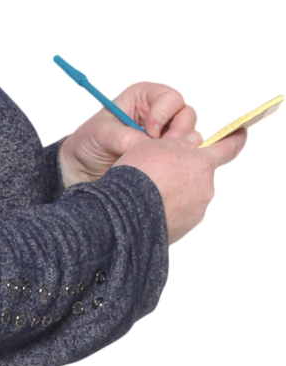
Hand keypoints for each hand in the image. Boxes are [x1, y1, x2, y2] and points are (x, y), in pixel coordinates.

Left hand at [59, 81, 199, 186]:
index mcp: (144, 97)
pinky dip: (178, 164)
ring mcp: (166, 135)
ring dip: (178, 150)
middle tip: (160, 151)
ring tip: (157, 163)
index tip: (149, 132)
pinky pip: (186, 157)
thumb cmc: (89, 143)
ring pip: (191, 137)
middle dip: (177, 134)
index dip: (163, 115)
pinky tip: (161, 172)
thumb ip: (125, 136)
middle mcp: (160, 113)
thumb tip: (149, 145)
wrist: (84, 171)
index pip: (170, 98)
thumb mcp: (101, 134)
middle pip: (187, 115)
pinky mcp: (169, 156)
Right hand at [112, 121, 248, 245]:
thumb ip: (182, 142)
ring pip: (189, 196)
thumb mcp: (158, 145)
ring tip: (150, 192)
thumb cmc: (142, 174)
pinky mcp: (183, 231)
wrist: (125, 215)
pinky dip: (168, 210)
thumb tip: (196, 141)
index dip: (236, 139)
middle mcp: (206, 190)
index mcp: (203, 165)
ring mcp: (195, 214)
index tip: (241, 133)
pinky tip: (148, 208)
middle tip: (162, 170)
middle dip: (187, 172)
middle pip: (201, 176)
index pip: (229, 149)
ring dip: (176, 192)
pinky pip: (178, 215)